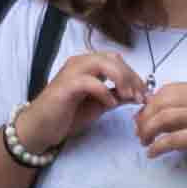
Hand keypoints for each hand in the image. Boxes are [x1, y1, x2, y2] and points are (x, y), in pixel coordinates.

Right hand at [15, 51, 148, 163]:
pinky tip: (110, 104)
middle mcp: (80, 62)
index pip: (117, 61)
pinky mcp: (66, 86)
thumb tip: (138, 94)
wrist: (41, 128)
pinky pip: (90, 82)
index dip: (134, 74)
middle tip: (141, 96)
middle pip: (113, 59)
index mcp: (88, 65)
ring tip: (130, 97)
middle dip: (132, 76)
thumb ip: (117, 96)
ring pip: (103, 64)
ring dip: (122, 79)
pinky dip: (104, 91)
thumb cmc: (68, 115)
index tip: (145, 93)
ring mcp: (72, 72)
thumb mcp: (99, 105)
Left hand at [129, 79, 186, 172]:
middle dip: (144, 118)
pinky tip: (152, 154)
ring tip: (144, 142)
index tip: (142, 118)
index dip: (149, 104)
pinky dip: (157, 147)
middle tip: (139, 132)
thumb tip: (157, 115)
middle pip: (160, 103)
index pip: (166, 91)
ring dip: (147, 131)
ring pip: (163, 119)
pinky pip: (171, 140)